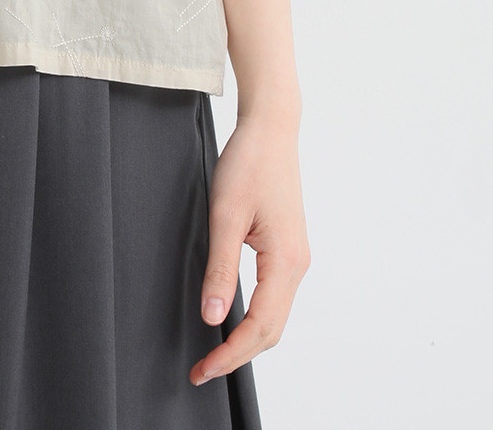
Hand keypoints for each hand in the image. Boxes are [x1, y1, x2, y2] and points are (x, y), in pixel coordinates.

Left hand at [190, 111, 310, 385]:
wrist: (271, 129)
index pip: (260, 326)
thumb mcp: (225, 215)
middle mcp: (298, 265)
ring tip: (213, 351)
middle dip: (238, 354)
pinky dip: (255, 317)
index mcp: (285, 261)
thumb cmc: (248, 163)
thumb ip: (220, 268)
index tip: (203, 370)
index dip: (231, 354)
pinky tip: (231, 317)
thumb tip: (213, 316)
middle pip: (272, 330)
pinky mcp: (288, 249)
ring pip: (275, 316)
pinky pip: (275, 297)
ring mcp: (296, 258)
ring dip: (247, 338)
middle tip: (201, 369)